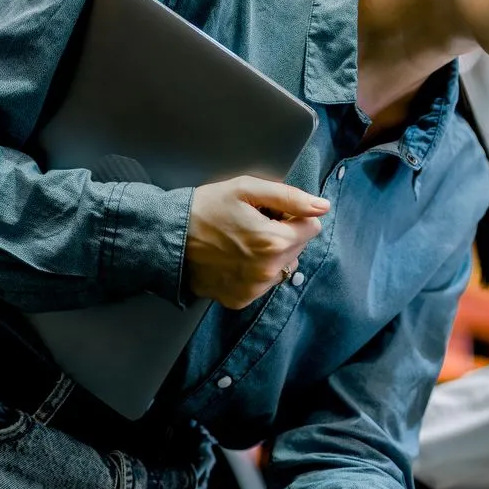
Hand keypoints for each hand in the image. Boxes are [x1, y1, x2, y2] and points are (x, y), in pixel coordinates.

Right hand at [185, 176, 328, 308]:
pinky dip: (255, 271)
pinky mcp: (240, 299)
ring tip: (242, 241)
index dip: (292, 215)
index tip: (269, 212)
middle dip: (283, 234)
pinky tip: (234, 258)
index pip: (311, 227)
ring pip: (283, 266)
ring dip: (271, 254)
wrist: (166, 237)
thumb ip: (289, 197)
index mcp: (273, 242)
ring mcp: (254, 289)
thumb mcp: (246, 189)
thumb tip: (321, 207)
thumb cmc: (204, 208)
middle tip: (252, 224)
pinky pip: (263, 282)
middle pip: (298, 247)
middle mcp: (267, 271)